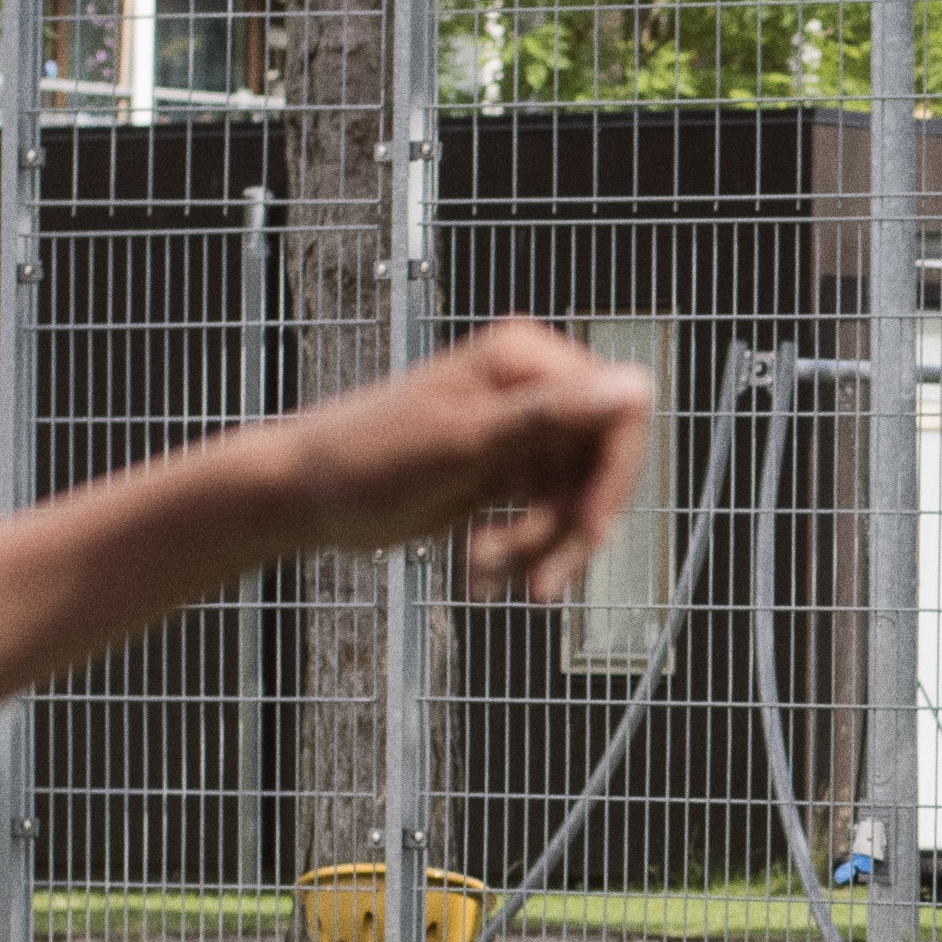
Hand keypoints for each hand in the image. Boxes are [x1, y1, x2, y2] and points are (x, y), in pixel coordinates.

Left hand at [272, 318, 657, 600]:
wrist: (304, 495)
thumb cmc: (367, 458)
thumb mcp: (465, 441)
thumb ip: (551, 415)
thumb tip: (637, 385)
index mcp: (527, 360)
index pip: (617, 416)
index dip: (613, 479)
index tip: (590, 532)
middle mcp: (530, 388)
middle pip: (598, 467)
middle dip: (568, 528)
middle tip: (539, 582)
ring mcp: (518, 432)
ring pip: (571, 501)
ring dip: (536, 546)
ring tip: (484, 573)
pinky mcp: (502, 471)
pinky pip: (540, 516)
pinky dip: (517, 550)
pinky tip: (477, 573)